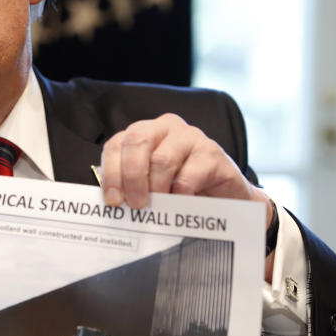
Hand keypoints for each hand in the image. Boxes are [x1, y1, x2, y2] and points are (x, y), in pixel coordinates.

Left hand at [101, 115, 275, 280]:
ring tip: (157, 208)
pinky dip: (180, 195)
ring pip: (162, 158)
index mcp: (144, 133)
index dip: (111, 172)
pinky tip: (180, 205)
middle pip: (138, 140)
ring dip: (156, 188)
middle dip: (131, 176)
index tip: (113, 200)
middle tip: (135, 204)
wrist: (223, 197)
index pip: (117, 144)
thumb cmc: (181, 189)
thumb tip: (114, 204)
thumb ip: (131, 187)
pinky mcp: (212, 153)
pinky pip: (189, 176)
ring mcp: (190, 137)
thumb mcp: (151, 185)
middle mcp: (165, 128)